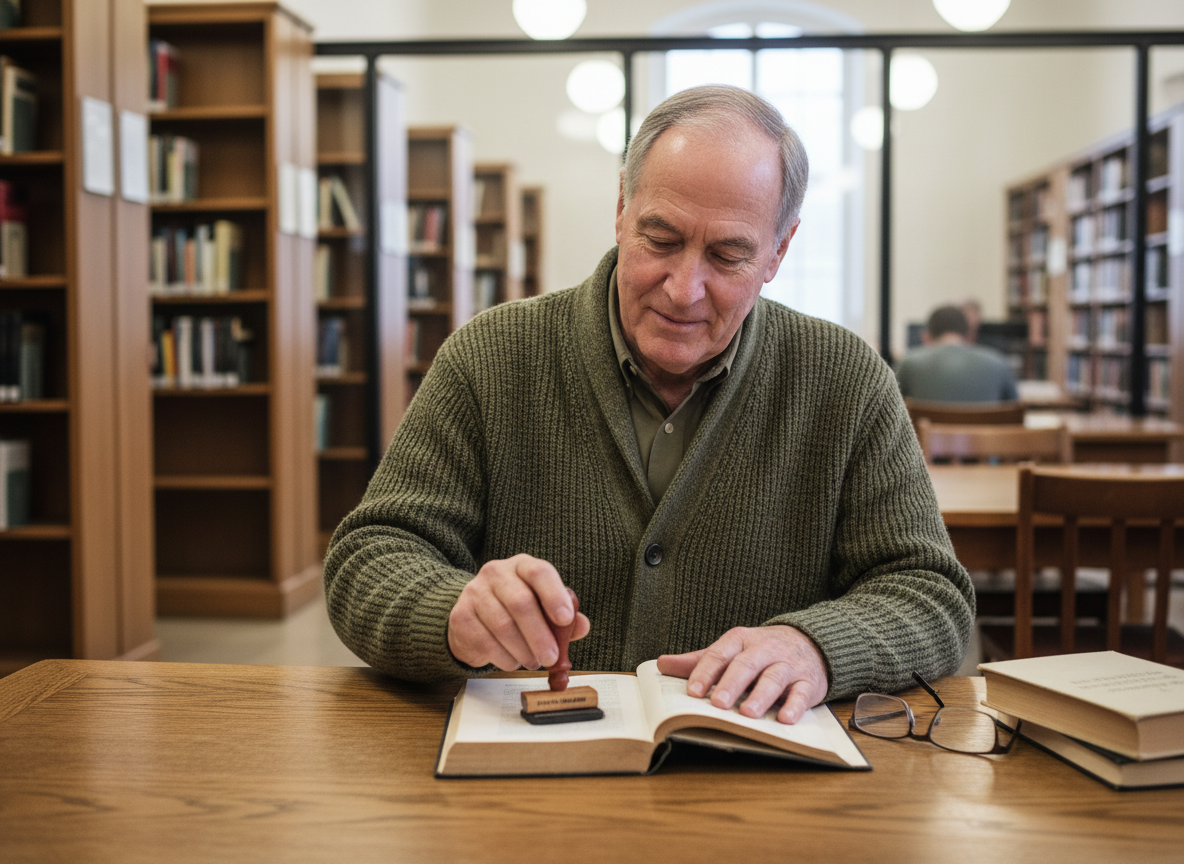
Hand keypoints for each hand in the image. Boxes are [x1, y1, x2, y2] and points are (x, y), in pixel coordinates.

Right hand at [448, 553, 590, 670]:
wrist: (473, 615)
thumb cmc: (515, 611)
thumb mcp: (542, 608)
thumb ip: (564, 616)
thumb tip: (582, 626)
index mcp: (522, 566)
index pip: (539, 572)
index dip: (554, 595)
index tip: (566, 619)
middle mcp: (496, 573)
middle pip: (520, 602)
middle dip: (539, 635)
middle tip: (551, 658)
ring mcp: (475, 592)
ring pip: (502, 625)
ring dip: (523, 651)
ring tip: (533, 662)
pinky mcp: (460, 615)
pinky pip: (485, 641)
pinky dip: (504, 658)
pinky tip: (512, 661)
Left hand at [656, 625, 827, 723]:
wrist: (810, 642)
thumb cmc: (761, 651)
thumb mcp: (730, 651)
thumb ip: (699, 660)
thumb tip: (661, 664)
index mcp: (740, 640)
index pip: (719, 654)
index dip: (705, 672)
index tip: (692, 692)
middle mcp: (764, 649)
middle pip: (746, 664)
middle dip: (731, 684)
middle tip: (717, 704)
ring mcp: (788, 664)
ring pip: (774, 677)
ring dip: (761, 696)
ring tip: (747, 714)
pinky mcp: (808, 681)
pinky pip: (802, 693)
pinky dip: (794, 706)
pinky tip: (785, 719)